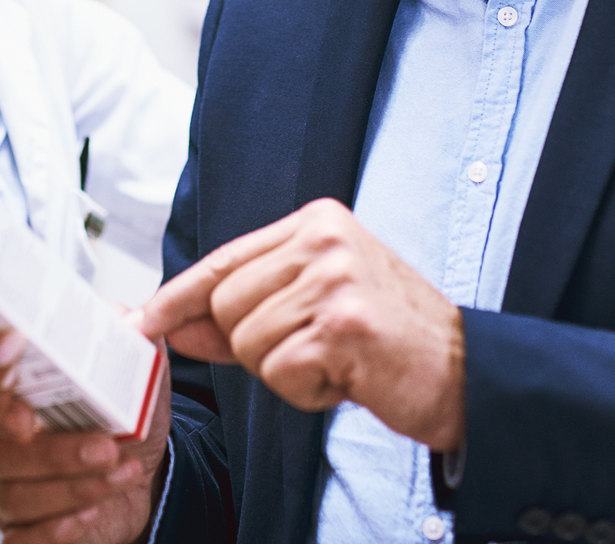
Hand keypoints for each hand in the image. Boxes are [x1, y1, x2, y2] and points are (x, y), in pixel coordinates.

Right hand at [0, 352, 170, 543]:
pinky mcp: (21, 531)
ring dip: (74, 488)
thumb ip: (125, 341)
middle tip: (106, 448)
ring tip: (122, 473)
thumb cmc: (120, 417)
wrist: (137, 471)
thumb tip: (130, 319)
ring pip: (16, 497)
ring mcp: (1, 491)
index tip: (29, 416)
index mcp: (8, 396)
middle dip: (56, 453)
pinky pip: (22, 540)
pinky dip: (57, 530)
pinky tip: (91, 513)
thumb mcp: (130, 373)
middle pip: (0, 455)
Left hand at [135, 199, 463, 448]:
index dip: (182, 296)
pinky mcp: (344, 326)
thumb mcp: (316, 305)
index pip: (226, 259)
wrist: (465, 373)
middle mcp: (325, 240)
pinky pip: (281, 374)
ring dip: (286, 371)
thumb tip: (176, 323)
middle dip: (255, 346)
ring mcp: (336, 280)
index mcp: (317, 221)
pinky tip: (349, 377)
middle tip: (313, 349)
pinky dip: (308, 392)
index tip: (148, 317)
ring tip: (337, 360)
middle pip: (227, 306)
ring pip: (250, 344)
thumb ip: (246, 310)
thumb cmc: (390, 339)